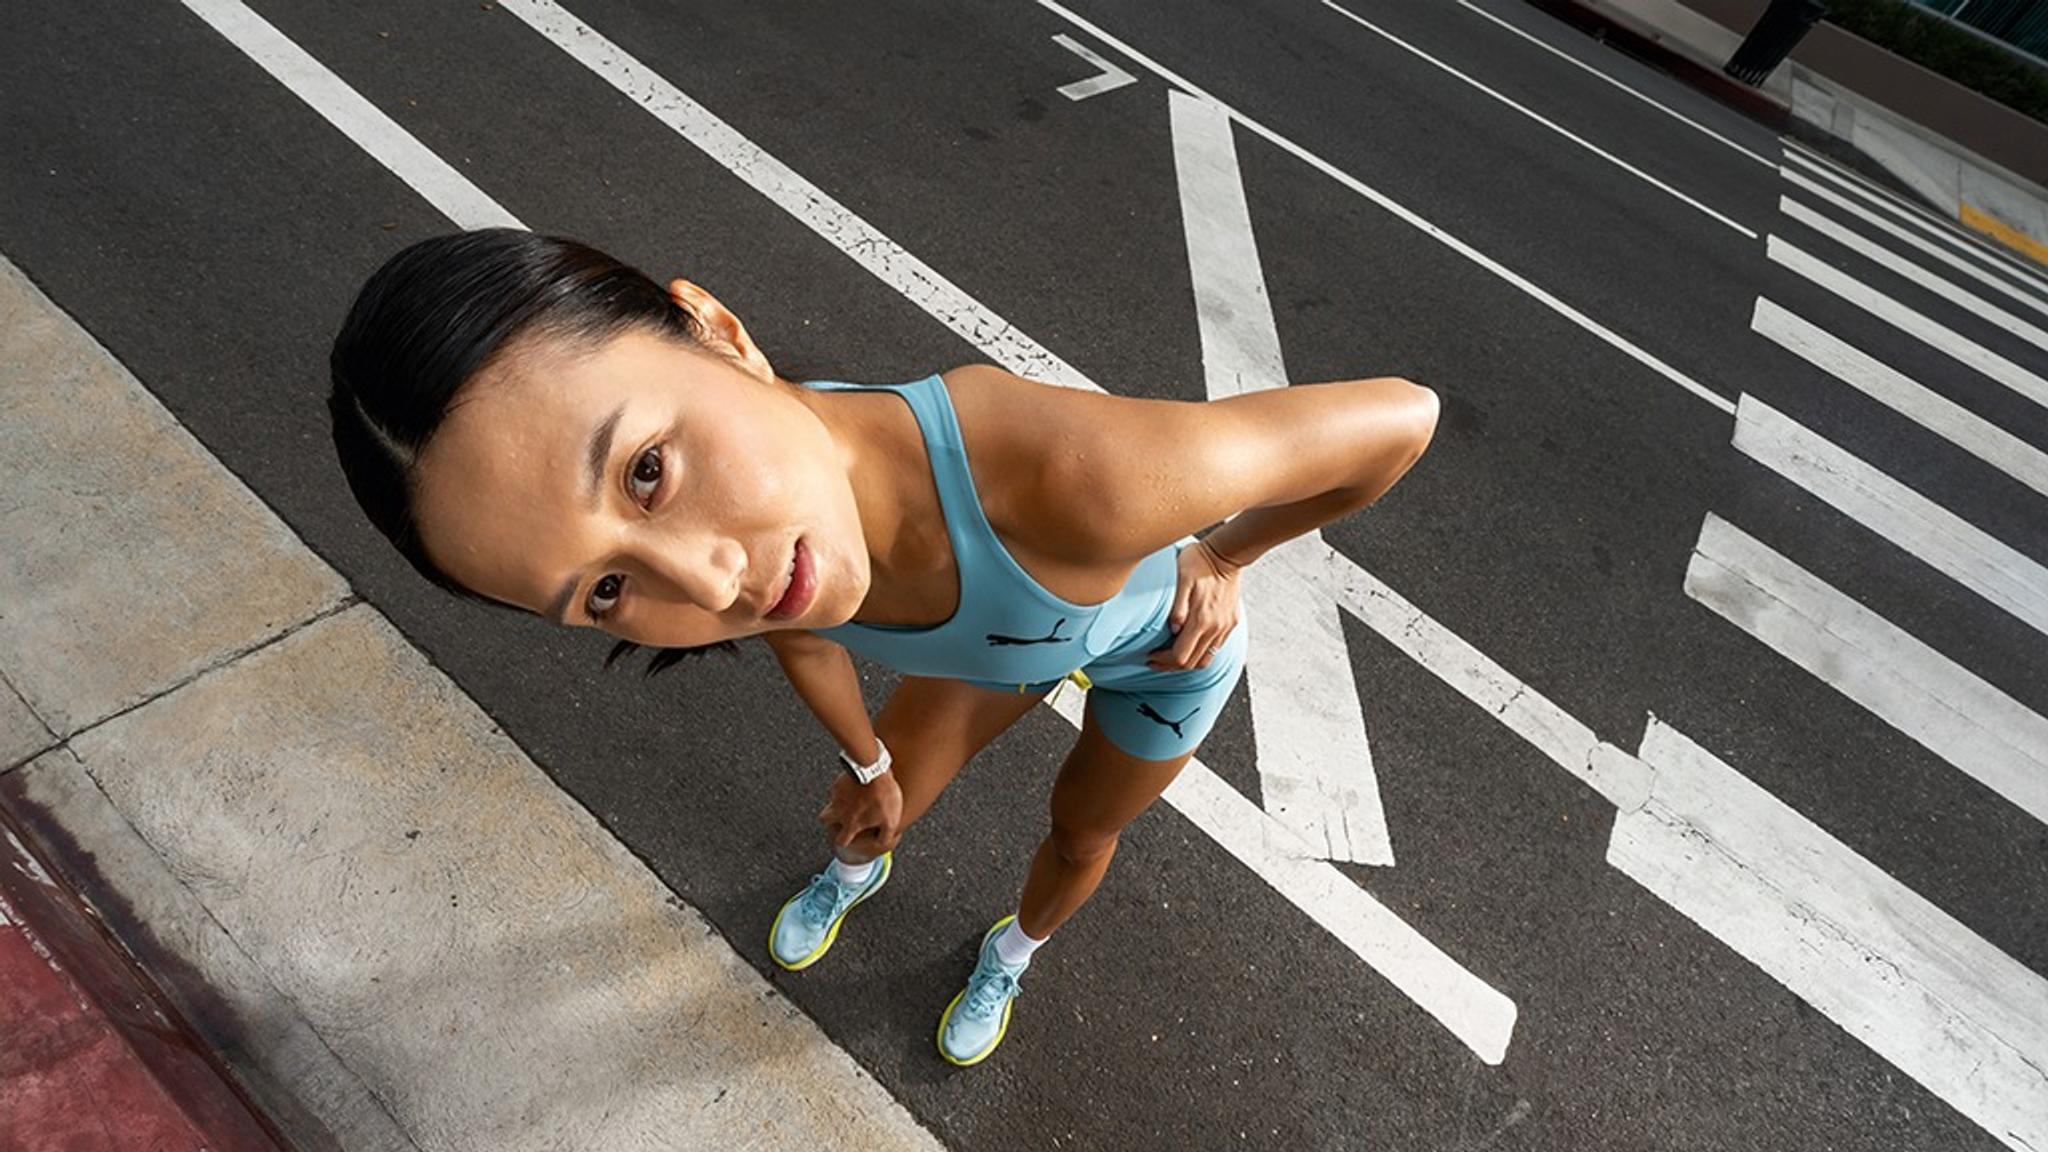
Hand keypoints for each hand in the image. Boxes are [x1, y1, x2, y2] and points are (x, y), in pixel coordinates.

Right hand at [818, 770, 903, 855]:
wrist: (875, 770)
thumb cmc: (883, 797)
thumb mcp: (891, 821)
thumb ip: (884, 836)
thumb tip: (882, 843)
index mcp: (852, 823)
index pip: (840, 840)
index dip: (843, 841)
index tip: (849, 837)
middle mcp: (840, 811)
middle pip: (824, 819)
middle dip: (830, 820)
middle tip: (840, 816)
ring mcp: (837, 795)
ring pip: (830, 801)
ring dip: (836, 802)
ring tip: (849, 799)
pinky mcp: (839, 781)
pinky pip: (837, 787)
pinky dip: (843, 787)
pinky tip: (854, 784)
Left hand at [1148, 538, 1242, 670]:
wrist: (1226, 554)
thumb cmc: (1200, 562)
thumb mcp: (1182, 579)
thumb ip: (1177, 607)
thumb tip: (1173, 629)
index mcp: (1201, 620)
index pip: (1180, 656)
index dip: (1163, 660)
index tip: (1150, 656)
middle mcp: (1215, 628)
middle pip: (1192, 663)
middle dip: (1170, 665)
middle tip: (1155, 661)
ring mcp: (1225, 627)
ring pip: (1205, 660)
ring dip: (1186, 663)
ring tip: (1170, 658)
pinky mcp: (1231, 623)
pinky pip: (1215, 649)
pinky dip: (1200, 654)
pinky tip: (1189, 645)